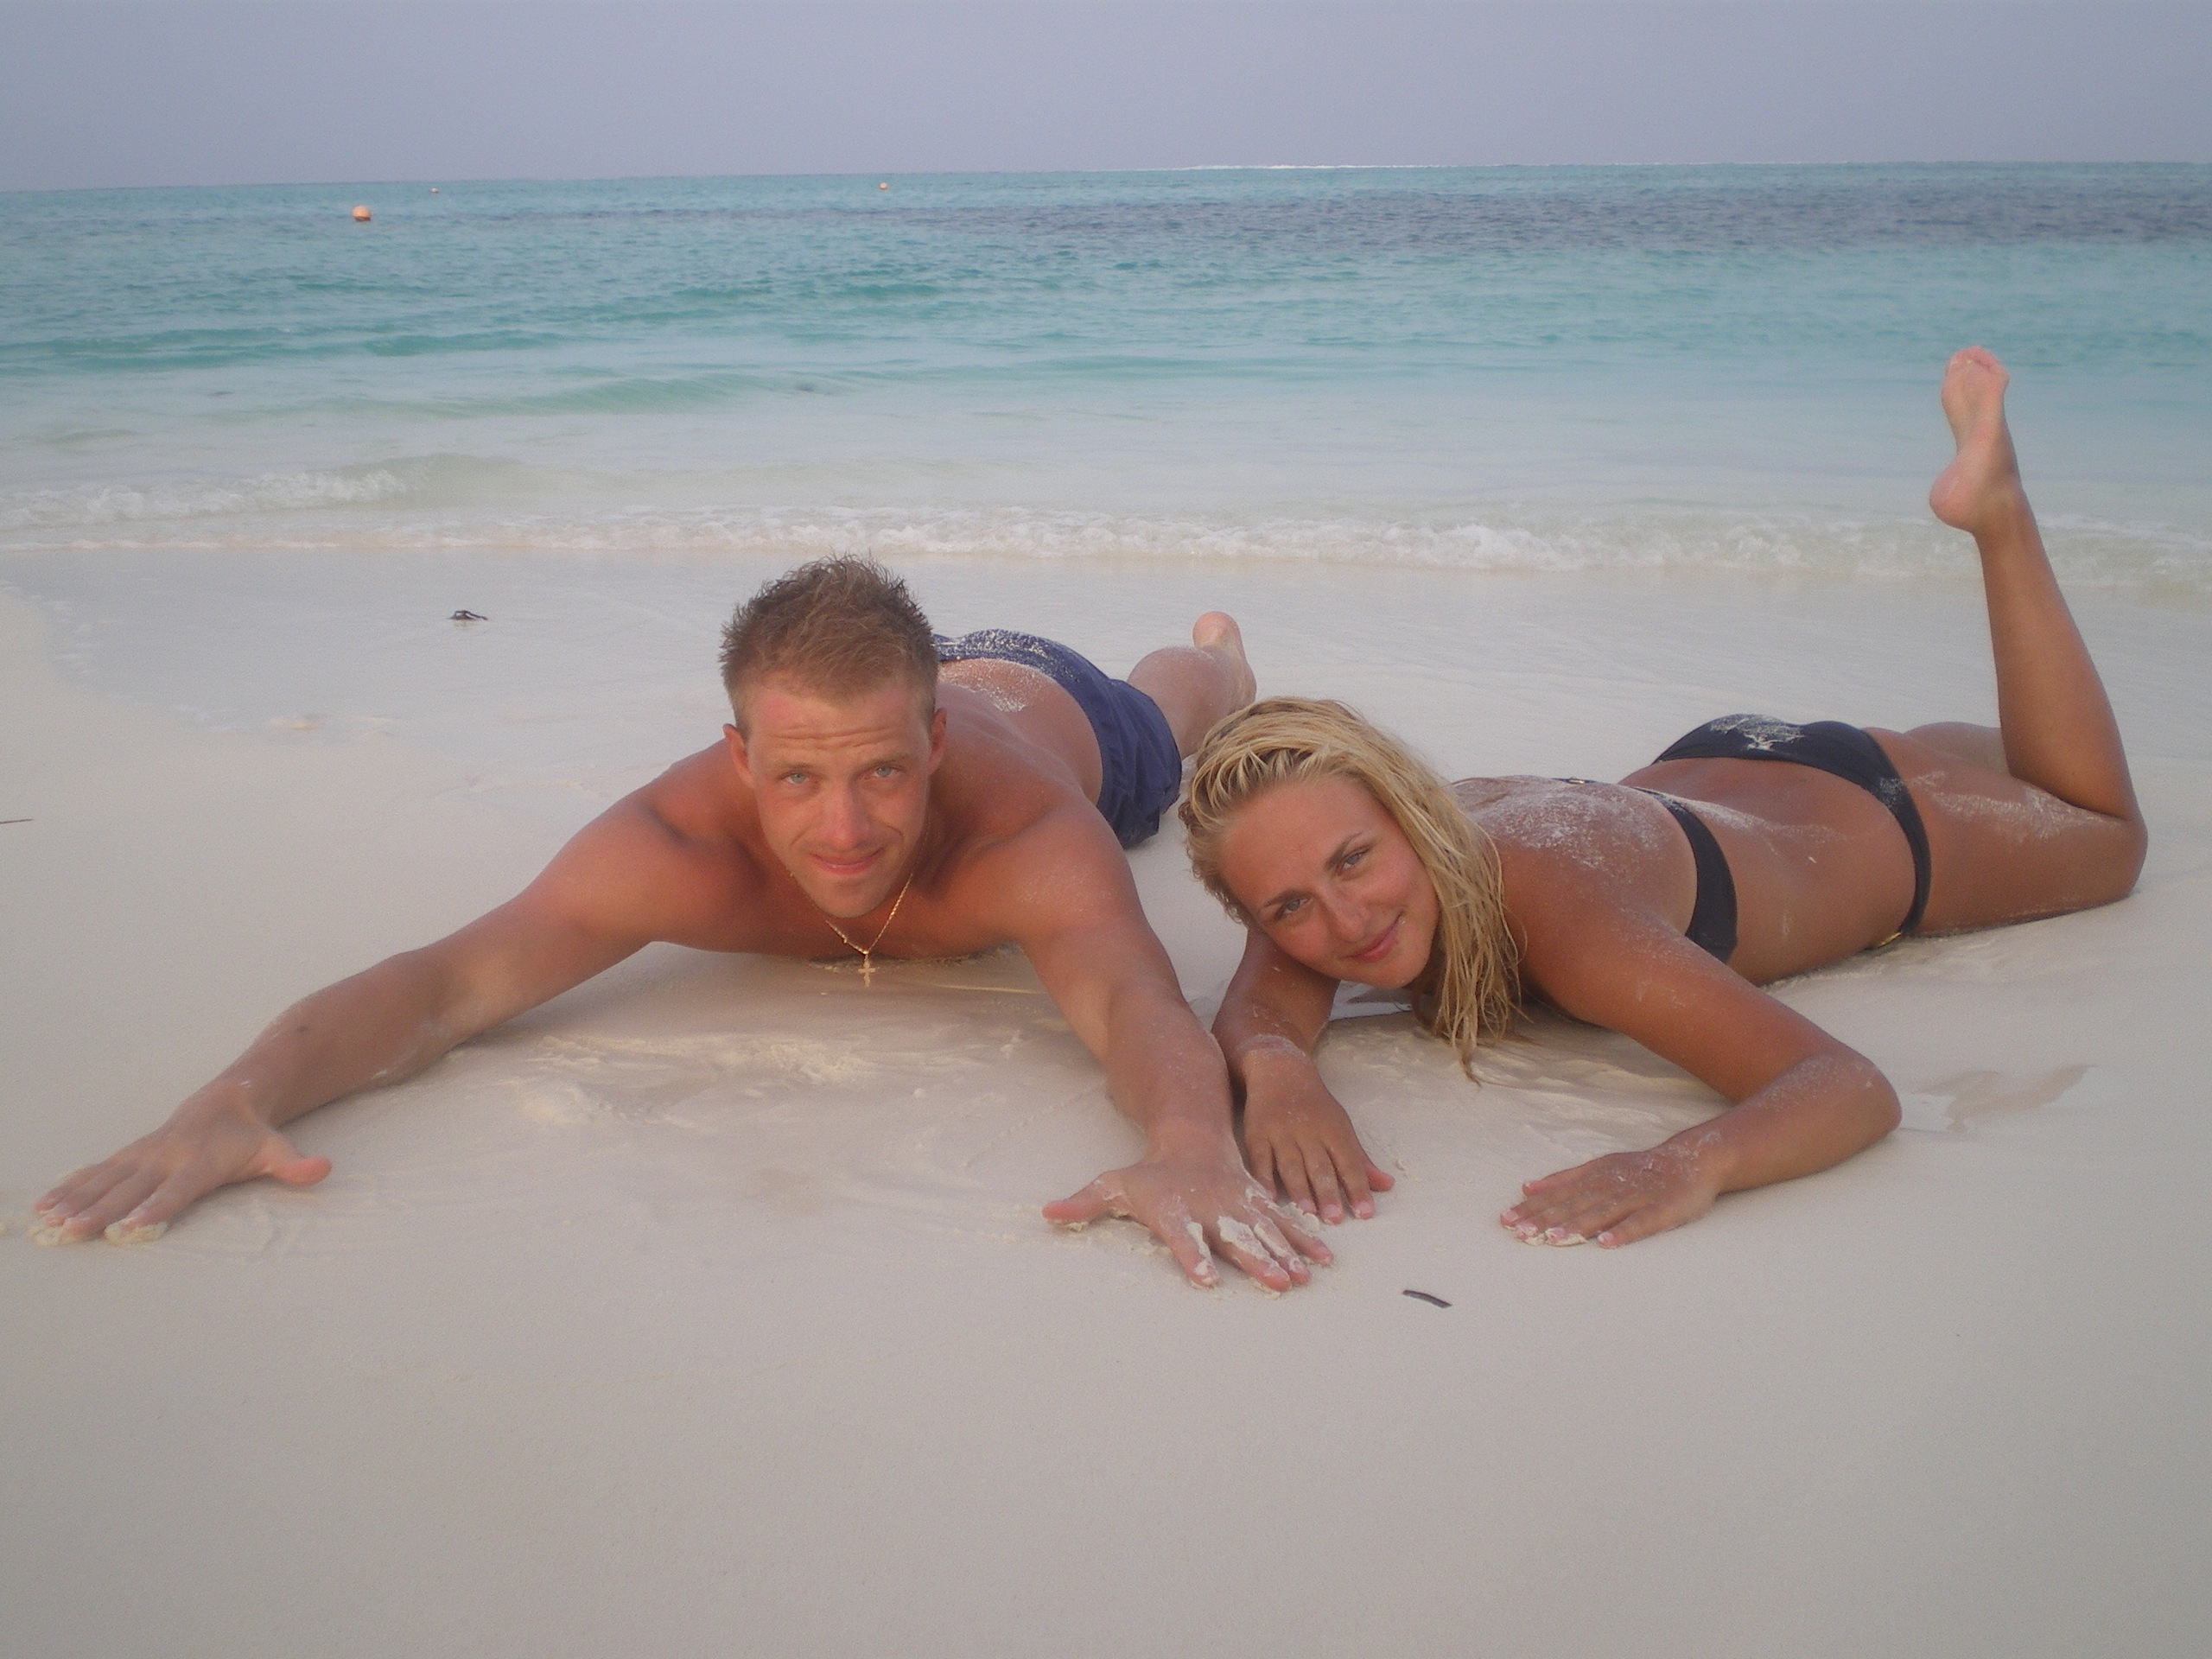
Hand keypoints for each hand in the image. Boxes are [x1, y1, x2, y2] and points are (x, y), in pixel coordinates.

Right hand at [33, 1100, 330, 1243]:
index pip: (176, 1190)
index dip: (156, 1207)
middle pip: (131, 1189)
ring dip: (76, 1200)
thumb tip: (323, 1169)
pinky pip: (96, 1172)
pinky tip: (45, 1205)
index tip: (132, 1226)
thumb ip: (296, 1165)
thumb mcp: (277, 1150)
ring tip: (49, 1222)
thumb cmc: (252, 1136)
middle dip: (102, 1210)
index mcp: (199, 1163)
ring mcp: (144, 1155)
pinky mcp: (131, 1154)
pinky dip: (70, 1187)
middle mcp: (166, 1158)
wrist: (229, 1100)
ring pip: (105, 1179)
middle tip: (75, 1230)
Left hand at [1044, 1148, 1332, 1290]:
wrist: (1191, 1137)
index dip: (1192, 1256)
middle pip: (1234, 1237)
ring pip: (1265, 1231)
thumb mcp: (1114, 1184)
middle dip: (1255, 1259)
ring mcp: (1238, 1205)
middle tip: (1274, 1282)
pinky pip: (1283, 1222)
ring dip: (1286, 1254)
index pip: (1183, 1237)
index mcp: (1176, 1210)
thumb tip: (1045, 1213)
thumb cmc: (1150, 1175)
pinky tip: (1322, 1259)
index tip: (1204, 1277)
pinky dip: (1303, 1239)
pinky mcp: (1257, 1203)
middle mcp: (1211, 1209)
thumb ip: (1084, 1203)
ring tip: (1302, 1277)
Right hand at [1242, 1070, 1393, 1224]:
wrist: (1280, 1072)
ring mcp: (1281, 1133)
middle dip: (1328, 1192)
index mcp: (1333, 1131)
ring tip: (1308, 1211)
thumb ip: (1360, 1160)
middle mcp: (1308, 1132)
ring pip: (1291, 1164)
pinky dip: (1264, 1179)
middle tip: (1335, 1218)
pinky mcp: (1257, 1135)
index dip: (1358, 1188)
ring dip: (1300, 1189)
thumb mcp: (1342, 1127)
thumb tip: (1386, 1185)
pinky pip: (1260, 1160)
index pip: (1349, 1163)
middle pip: (1320, 1166)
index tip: (1365, 1213)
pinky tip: (1269, 1198)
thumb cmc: (1317, 1107)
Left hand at [1500, 1139, 1721, 1247]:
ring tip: (1553, 1239)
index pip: (1557, 1194)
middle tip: (1520, 1233)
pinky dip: (1622, 1232)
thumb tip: (1526, 1187)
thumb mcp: (1598, 1166)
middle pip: (1574, 1204)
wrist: (1691, 1160)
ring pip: (1601, 1213)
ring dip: (1576, 1226)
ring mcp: (1635, 1198)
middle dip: (1545, 1219)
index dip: (1532, 1207)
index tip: (1506, 1220)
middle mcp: (1610, 1186)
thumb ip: (1563, 1179)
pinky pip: (1639, 1223)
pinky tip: (1605, 1244)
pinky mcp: (1660, 1211)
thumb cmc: (1639, 1169)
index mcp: (1594, 1177)